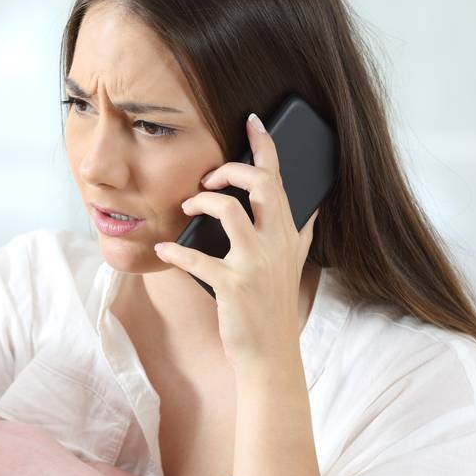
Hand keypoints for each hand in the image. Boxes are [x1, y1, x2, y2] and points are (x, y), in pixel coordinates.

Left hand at [154, 113, 317, 370]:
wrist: (270, 355)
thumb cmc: (274, 309)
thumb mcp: (296, 268)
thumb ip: (303, 236)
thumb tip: (312, 212)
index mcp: (289, 235)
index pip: (281, 180)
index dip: (265, 146)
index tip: (252, 120)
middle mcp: (276, 244)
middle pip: (262, 185)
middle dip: (232, 169)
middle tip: (209, 177)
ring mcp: (255, 265)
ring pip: (229, 210)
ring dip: (202, 202)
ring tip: (187, 207)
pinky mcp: (232, 285)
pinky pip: (197, 257)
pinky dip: (175, 250)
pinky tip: (164, 249)